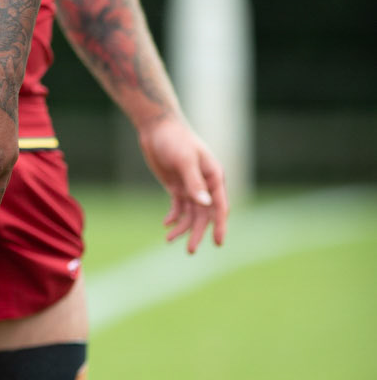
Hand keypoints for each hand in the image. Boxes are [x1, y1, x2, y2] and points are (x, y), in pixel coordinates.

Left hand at [137, 113, 228, 253]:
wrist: (158, 128)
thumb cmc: (175, 140)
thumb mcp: (184, 160)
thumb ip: (195, 182)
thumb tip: (205, 204)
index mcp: (214, 177)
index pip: (220, 206)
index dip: (220, 225)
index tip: (218, 243)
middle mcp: (206, 184)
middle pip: (205, 215)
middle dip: (198, 233)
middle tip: (191, 251)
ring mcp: (191, 186)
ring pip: (191, 214)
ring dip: (183, 228)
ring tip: (169, 240)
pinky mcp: (177, 186)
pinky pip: (179, 207)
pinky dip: (174, 217)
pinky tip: (166, 225)